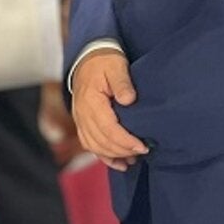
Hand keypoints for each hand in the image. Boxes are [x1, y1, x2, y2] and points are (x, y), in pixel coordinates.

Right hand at [71, 49, 147, 170]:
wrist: (88, 59)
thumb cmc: (104, 62)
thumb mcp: (116, 66)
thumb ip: (122, 83)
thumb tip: (129, 100)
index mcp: (91, 101)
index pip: (108, 128)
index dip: (125, 141)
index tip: (142, 146)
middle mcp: (82, 114)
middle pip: (102, 141)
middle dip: (123, 150)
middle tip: (143, 150)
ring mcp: (80, 120)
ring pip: (95, 146)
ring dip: (114, 155)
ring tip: (133, 159)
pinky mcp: (82, 124)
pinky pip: (90, 145)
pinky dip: (104, 157)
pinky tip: (119, 163)